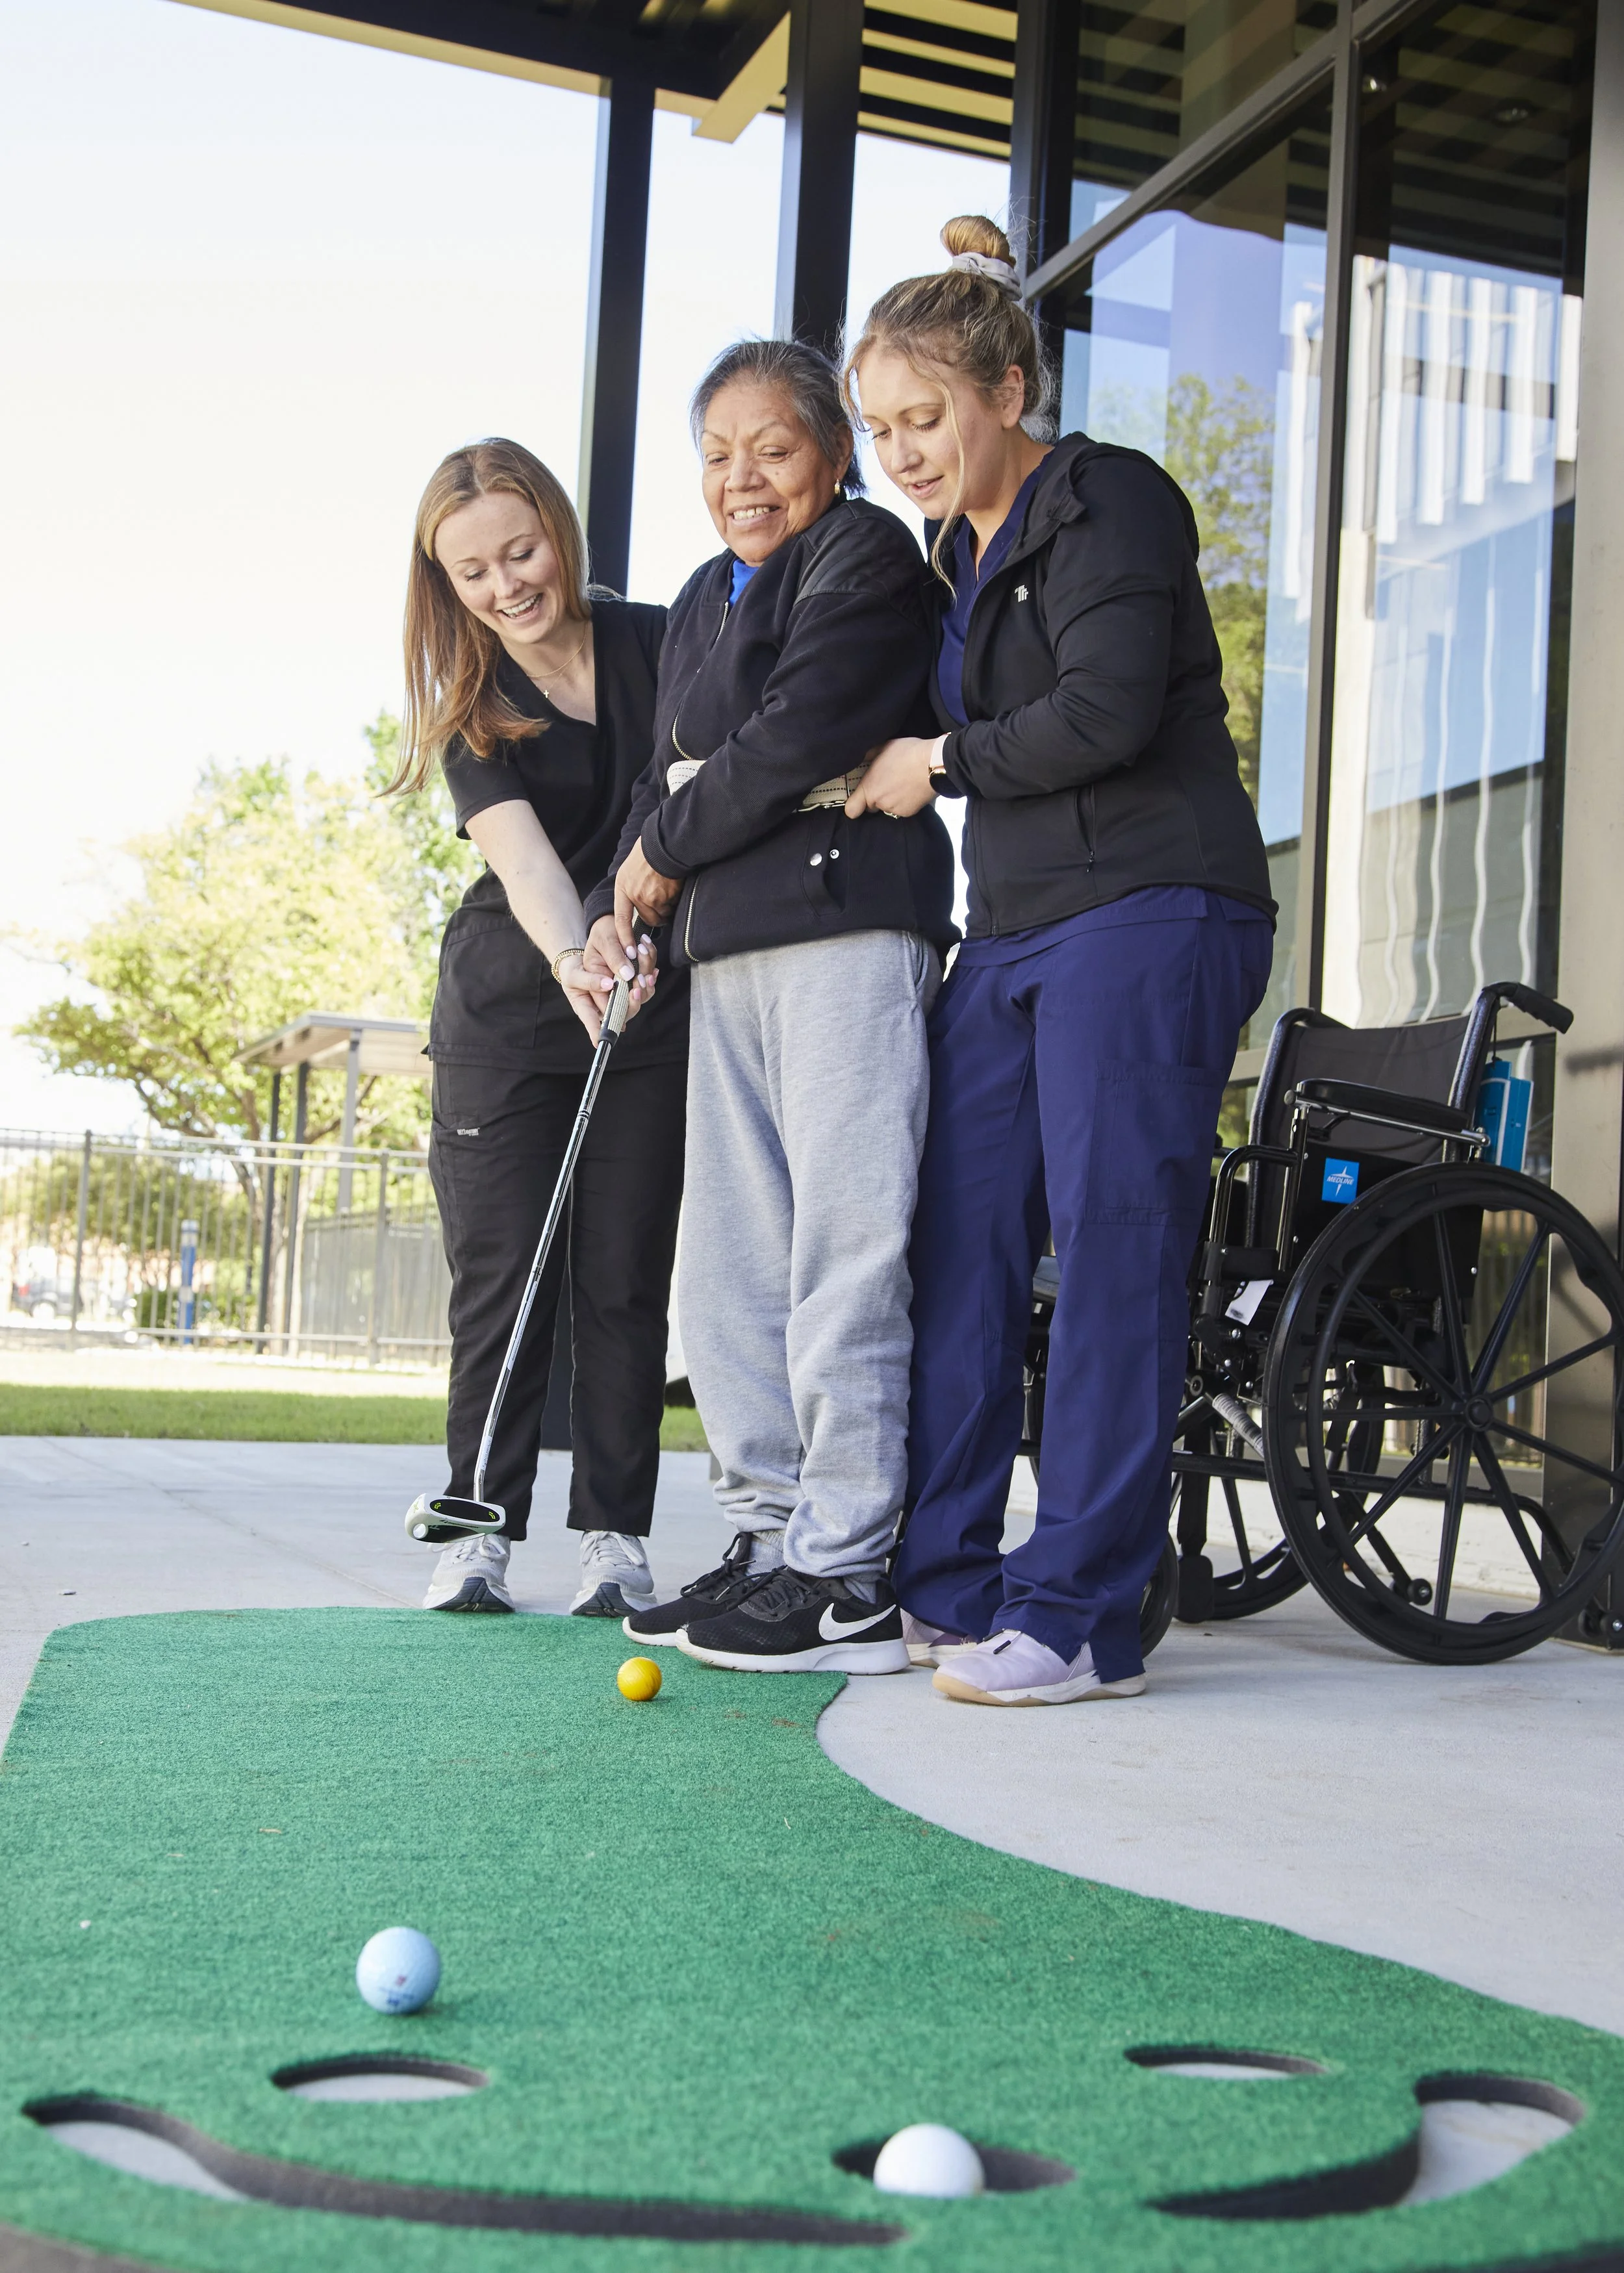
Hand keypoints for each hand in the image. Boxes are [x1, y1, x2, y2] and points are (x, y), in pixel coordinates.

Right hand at [558, 918, 657, 1042]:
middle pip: (621, 1015)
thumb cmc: (573, 972)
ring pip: (634, 1004)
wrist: (581, 962)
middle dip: (632, 1004)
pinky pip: (641, 993)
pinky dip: (647, 984)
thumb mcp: (574, 975)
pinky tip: (652, 973)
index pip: (594, 1024)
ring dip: (642, 992)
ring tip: (645, 977)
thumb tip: (608, 985)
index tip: (603, 1040)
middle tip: (636, 990)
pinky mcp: (626, 994)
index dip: (600, 1033)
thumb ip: (589, 981)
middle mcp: (604, 1010)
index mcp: (587, 1009)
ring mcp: (616, 1003)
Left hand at [615, 845, 681, 944]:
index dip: (625, 938)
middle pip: (647, 919)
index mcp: (623, 887)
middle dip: (655, 915)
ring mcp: (650, 897)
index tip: (629, 953)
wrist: (665, 843)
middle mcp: (634, 895)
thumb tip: (637, 908)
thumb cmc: (649, 853)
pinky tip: (674, 887)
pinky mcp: (666, 896)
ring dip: (667, 909)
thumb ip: (631, 889)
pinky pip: (672, 908)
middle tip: (662, 902)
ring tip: (668, 890)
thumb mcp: (631, 869)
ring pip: (662, 915)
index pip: (621, 919)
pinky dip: (675, 902)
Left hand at [844, 737, 940, 818]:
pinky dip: (904, 802)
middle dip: (876, 798)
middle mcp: (879, 802)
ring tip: (902, 782)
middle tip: (887, 782)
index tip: (858, 800)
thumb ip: (869, 755)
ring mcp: (894, 809)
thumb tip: (861, 757)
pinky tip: (911, 788)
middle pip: (871, 807)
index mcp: (869, 787)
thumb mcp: (883, 747)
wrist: (933, 763)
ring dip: (891, 799)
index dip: (854, 806)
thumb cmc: (908, 753)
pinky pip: (901, 809)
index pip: (851, 810)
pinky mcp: (908, 812)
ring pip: (887, 807)